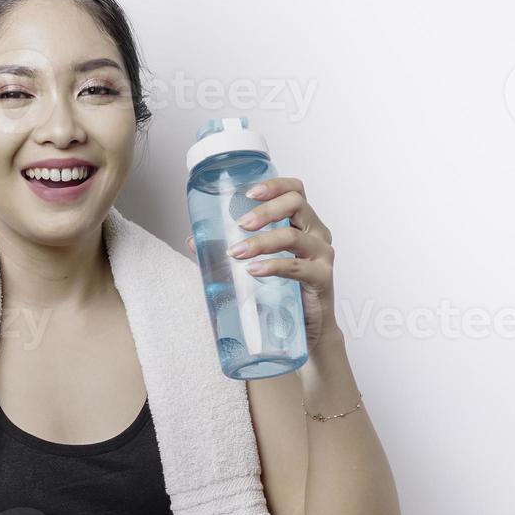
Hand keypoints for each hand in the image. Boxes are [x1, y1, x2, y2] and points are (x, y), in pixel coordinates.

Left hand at [187, 176, 338, 352]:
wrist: (308, 329)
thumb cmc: (285, 291)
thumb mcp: (258, 263)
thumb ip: (229, 249)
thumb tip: (193, 241)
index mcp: (304, 223)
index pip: (296, 190)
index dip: (275, 185)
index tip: (250, 193)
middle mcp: (317, 233)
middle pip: (296, 204)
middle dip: (265, 211)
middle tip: (241, 225)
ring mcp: (322, 255)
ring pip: (293, 235)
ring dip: (261, 241)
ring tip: (237, 253)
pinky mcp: (322, 278)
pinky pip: (297, 266)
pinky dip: (273, 266)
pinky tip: (254, 270)